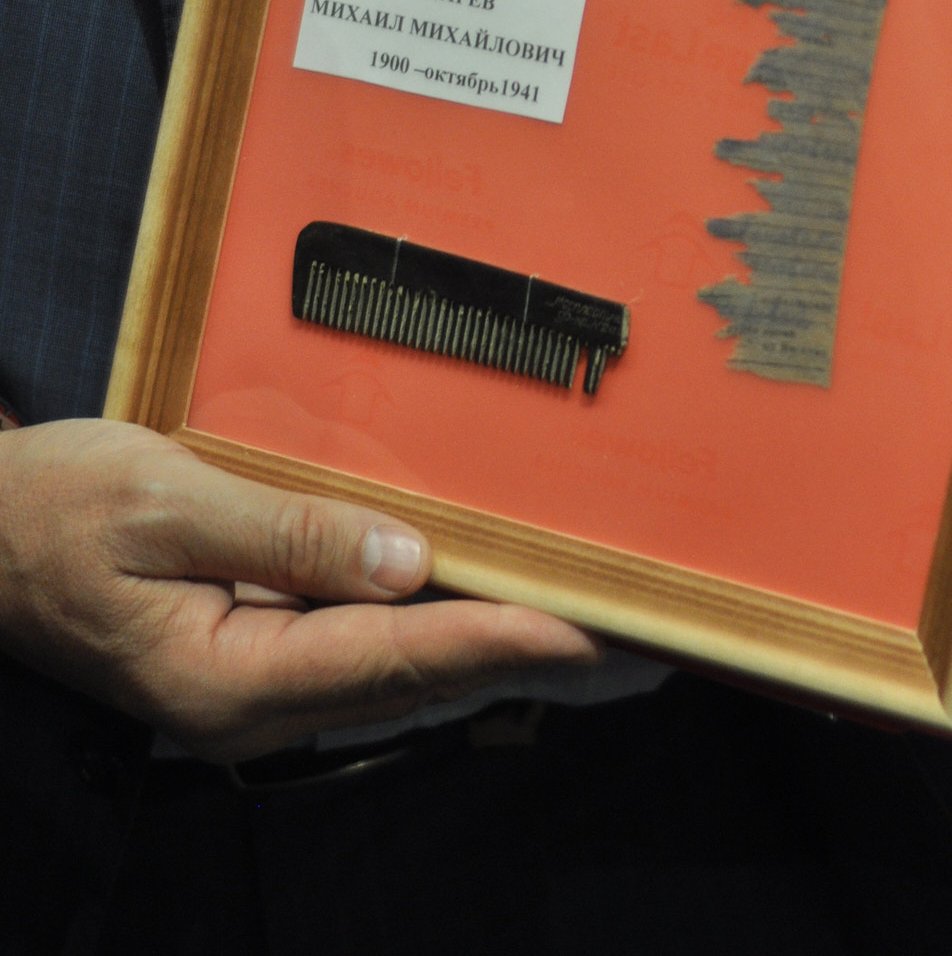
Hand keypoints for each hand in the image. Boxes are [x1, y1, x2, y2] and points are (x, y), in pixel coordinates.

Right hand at [0, 419, 598, 759]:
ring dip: (502, 649)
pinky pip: (371, 650)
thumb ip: (286, 532)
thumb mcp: (162, 501)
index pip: (398, 656)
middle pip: (419, 679)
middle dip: (533, 658)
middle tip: (641, 642)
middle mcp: (256, 704)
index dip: (504, 638)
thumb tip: (406, 559)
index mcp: (230, 676)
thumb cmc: (53, 513)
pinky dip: (446, 632)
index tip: (592, 629)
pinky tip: (498, 616)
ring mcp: (258, 688)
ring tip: (601, 634)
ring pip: (404, 672)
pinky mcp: (259, 656)